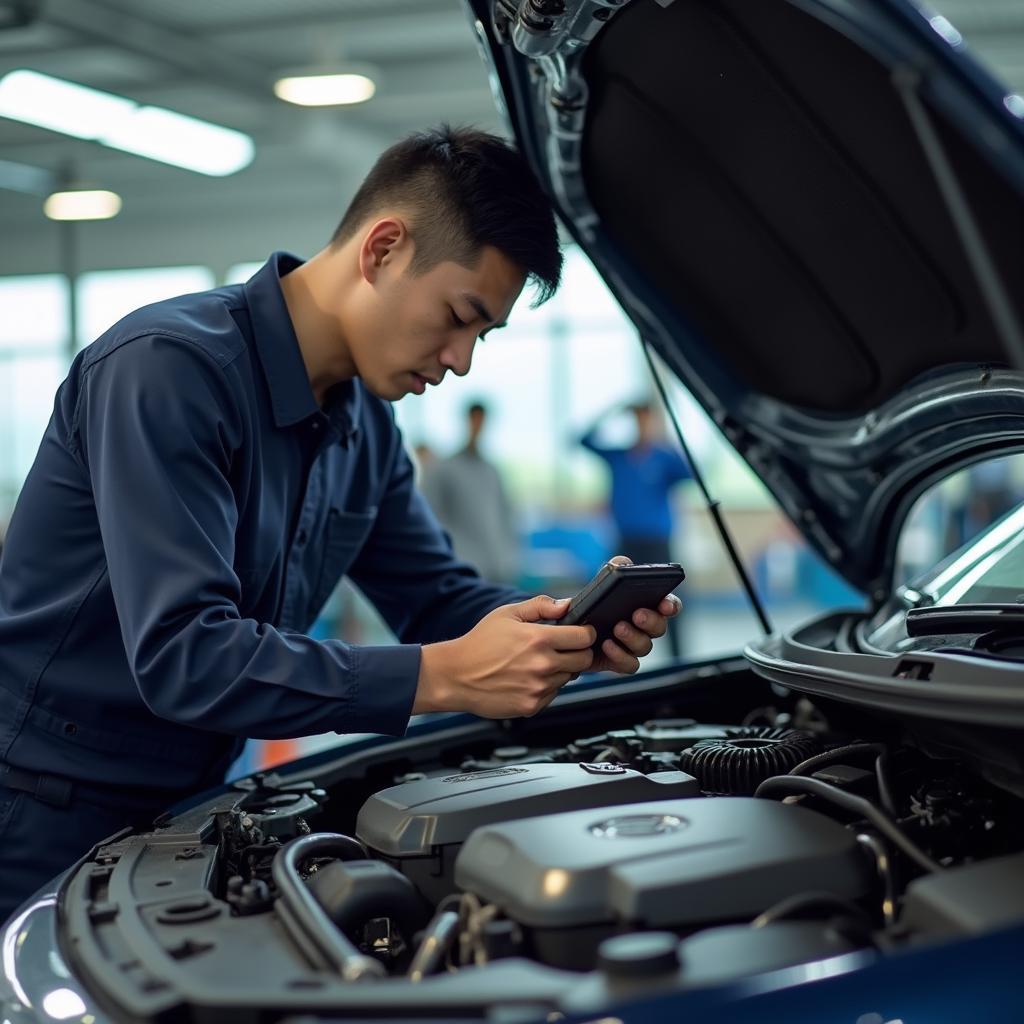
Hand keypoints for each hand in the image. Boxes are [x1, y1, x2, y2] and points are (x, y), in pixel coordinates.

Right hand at [414, 595, 595, 718]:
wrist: (455, 676)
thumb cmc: (479, 643)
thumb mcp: (507, 614)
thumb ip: (540, 606)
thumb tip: (566, 604)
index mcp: (538, 639)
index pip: (584, 638)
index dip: (586, 633)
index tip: (581, 632)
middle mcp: (542, 665)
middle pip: (584, 660)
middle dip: (579, 652)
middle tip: (563, 648)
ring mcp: (538, 688)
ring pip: (569, 678)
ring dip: (561, 669)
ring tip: (536, 662)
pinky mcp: (532, 705)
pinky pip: (552, 694)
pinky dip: (546, 686)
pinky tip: (527, 677)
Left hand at [588, 555, 682, 674]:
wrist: (568, 635)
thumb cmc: (588, 607)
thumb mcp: (597, 585)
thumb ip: (611, 570)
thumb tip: (621, 564)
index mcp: (644, 606)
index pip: (667, 605)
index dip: (671, 605)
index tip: (665, 604)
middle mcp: (643, 627)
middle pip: (659, 627)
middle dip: (651, 620)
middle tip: (637, 614)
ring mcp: (632, 646)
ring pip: (645, 646)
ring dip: (633, 637)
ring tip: (617, 628)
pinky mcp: (620, 661)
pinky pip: (630, 664)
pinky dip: (620, 656)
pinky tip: (607, 645)